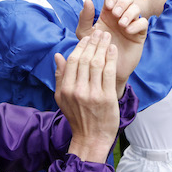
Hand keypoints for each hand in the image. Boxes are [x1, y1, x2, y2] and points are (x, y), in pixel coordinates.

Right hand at [53, 32, 119, 163]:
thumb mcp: (62, 98)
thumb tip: (58, 56)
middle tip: (99, 32)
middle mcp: (78, 90)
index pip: (72, 61)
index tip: (87, 38)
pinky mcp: (107, 98)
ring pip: (97, 64)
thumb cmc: (77, 118)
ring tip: (107, 37)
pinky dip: (111, 59)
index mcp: (66, 89)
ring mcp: (93, 94)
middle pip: (85, 60)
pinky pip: (109, 73)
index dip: (80, 47)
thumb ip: (60, 76)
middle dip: (93, 43)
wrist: (91, 138)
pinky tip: (113, 50)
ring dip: (103, 47)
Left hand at [76, 0, 146, 94]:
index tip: (108, 6)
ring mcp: (130, 24)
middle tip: (115, 14)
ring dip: (129, 13)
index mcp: (107, 12)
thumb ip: (85, 18)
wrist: (105, 70)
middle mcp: (120, 16)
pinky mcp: (138, 34)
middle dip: (122, 3)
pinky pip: (143, 22)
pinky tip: (128, 31)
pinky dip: (136, 24)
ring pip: (136, 8)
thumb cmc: (93, 50)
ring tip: (121, 24)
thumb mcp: (85, 34)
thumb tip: (87, 0)